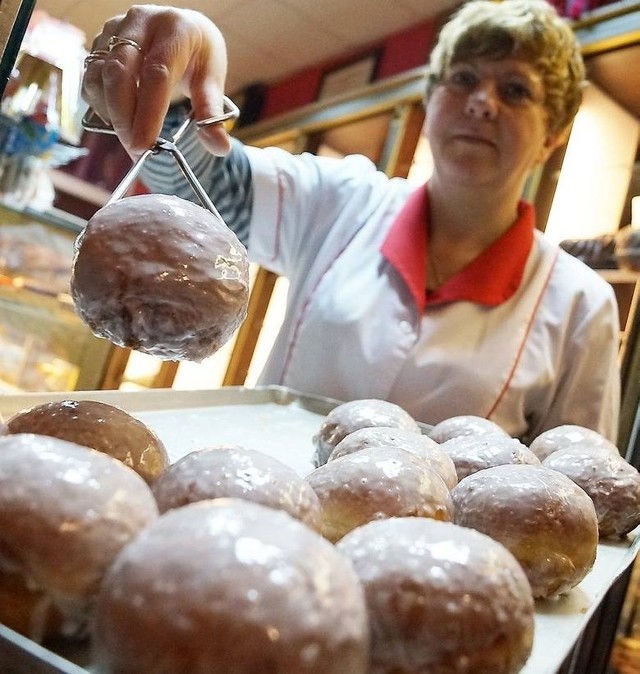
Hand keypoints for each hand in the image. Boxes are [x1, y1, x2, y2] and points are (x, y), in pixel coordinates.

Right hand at [82, 5, 230, 156]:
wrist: (181, 29)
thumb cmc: (198, 55)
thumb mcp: (212, 80)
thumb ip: (213, 114)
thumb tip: (220, 147)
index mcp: (175, 30)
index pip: (157, 74)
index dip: (148, 112)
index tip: (144, 145)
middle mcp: (140, 22)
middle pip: (120, 73)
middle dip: (124, 118)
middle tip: (135, 148)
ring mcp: (115, 29)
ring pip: (99, 75)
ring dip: (110, 112)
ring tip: (129, 134)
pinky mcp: (100, 41)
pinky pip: (90, 77)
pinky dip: (100, 104)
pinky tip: (119, 119)